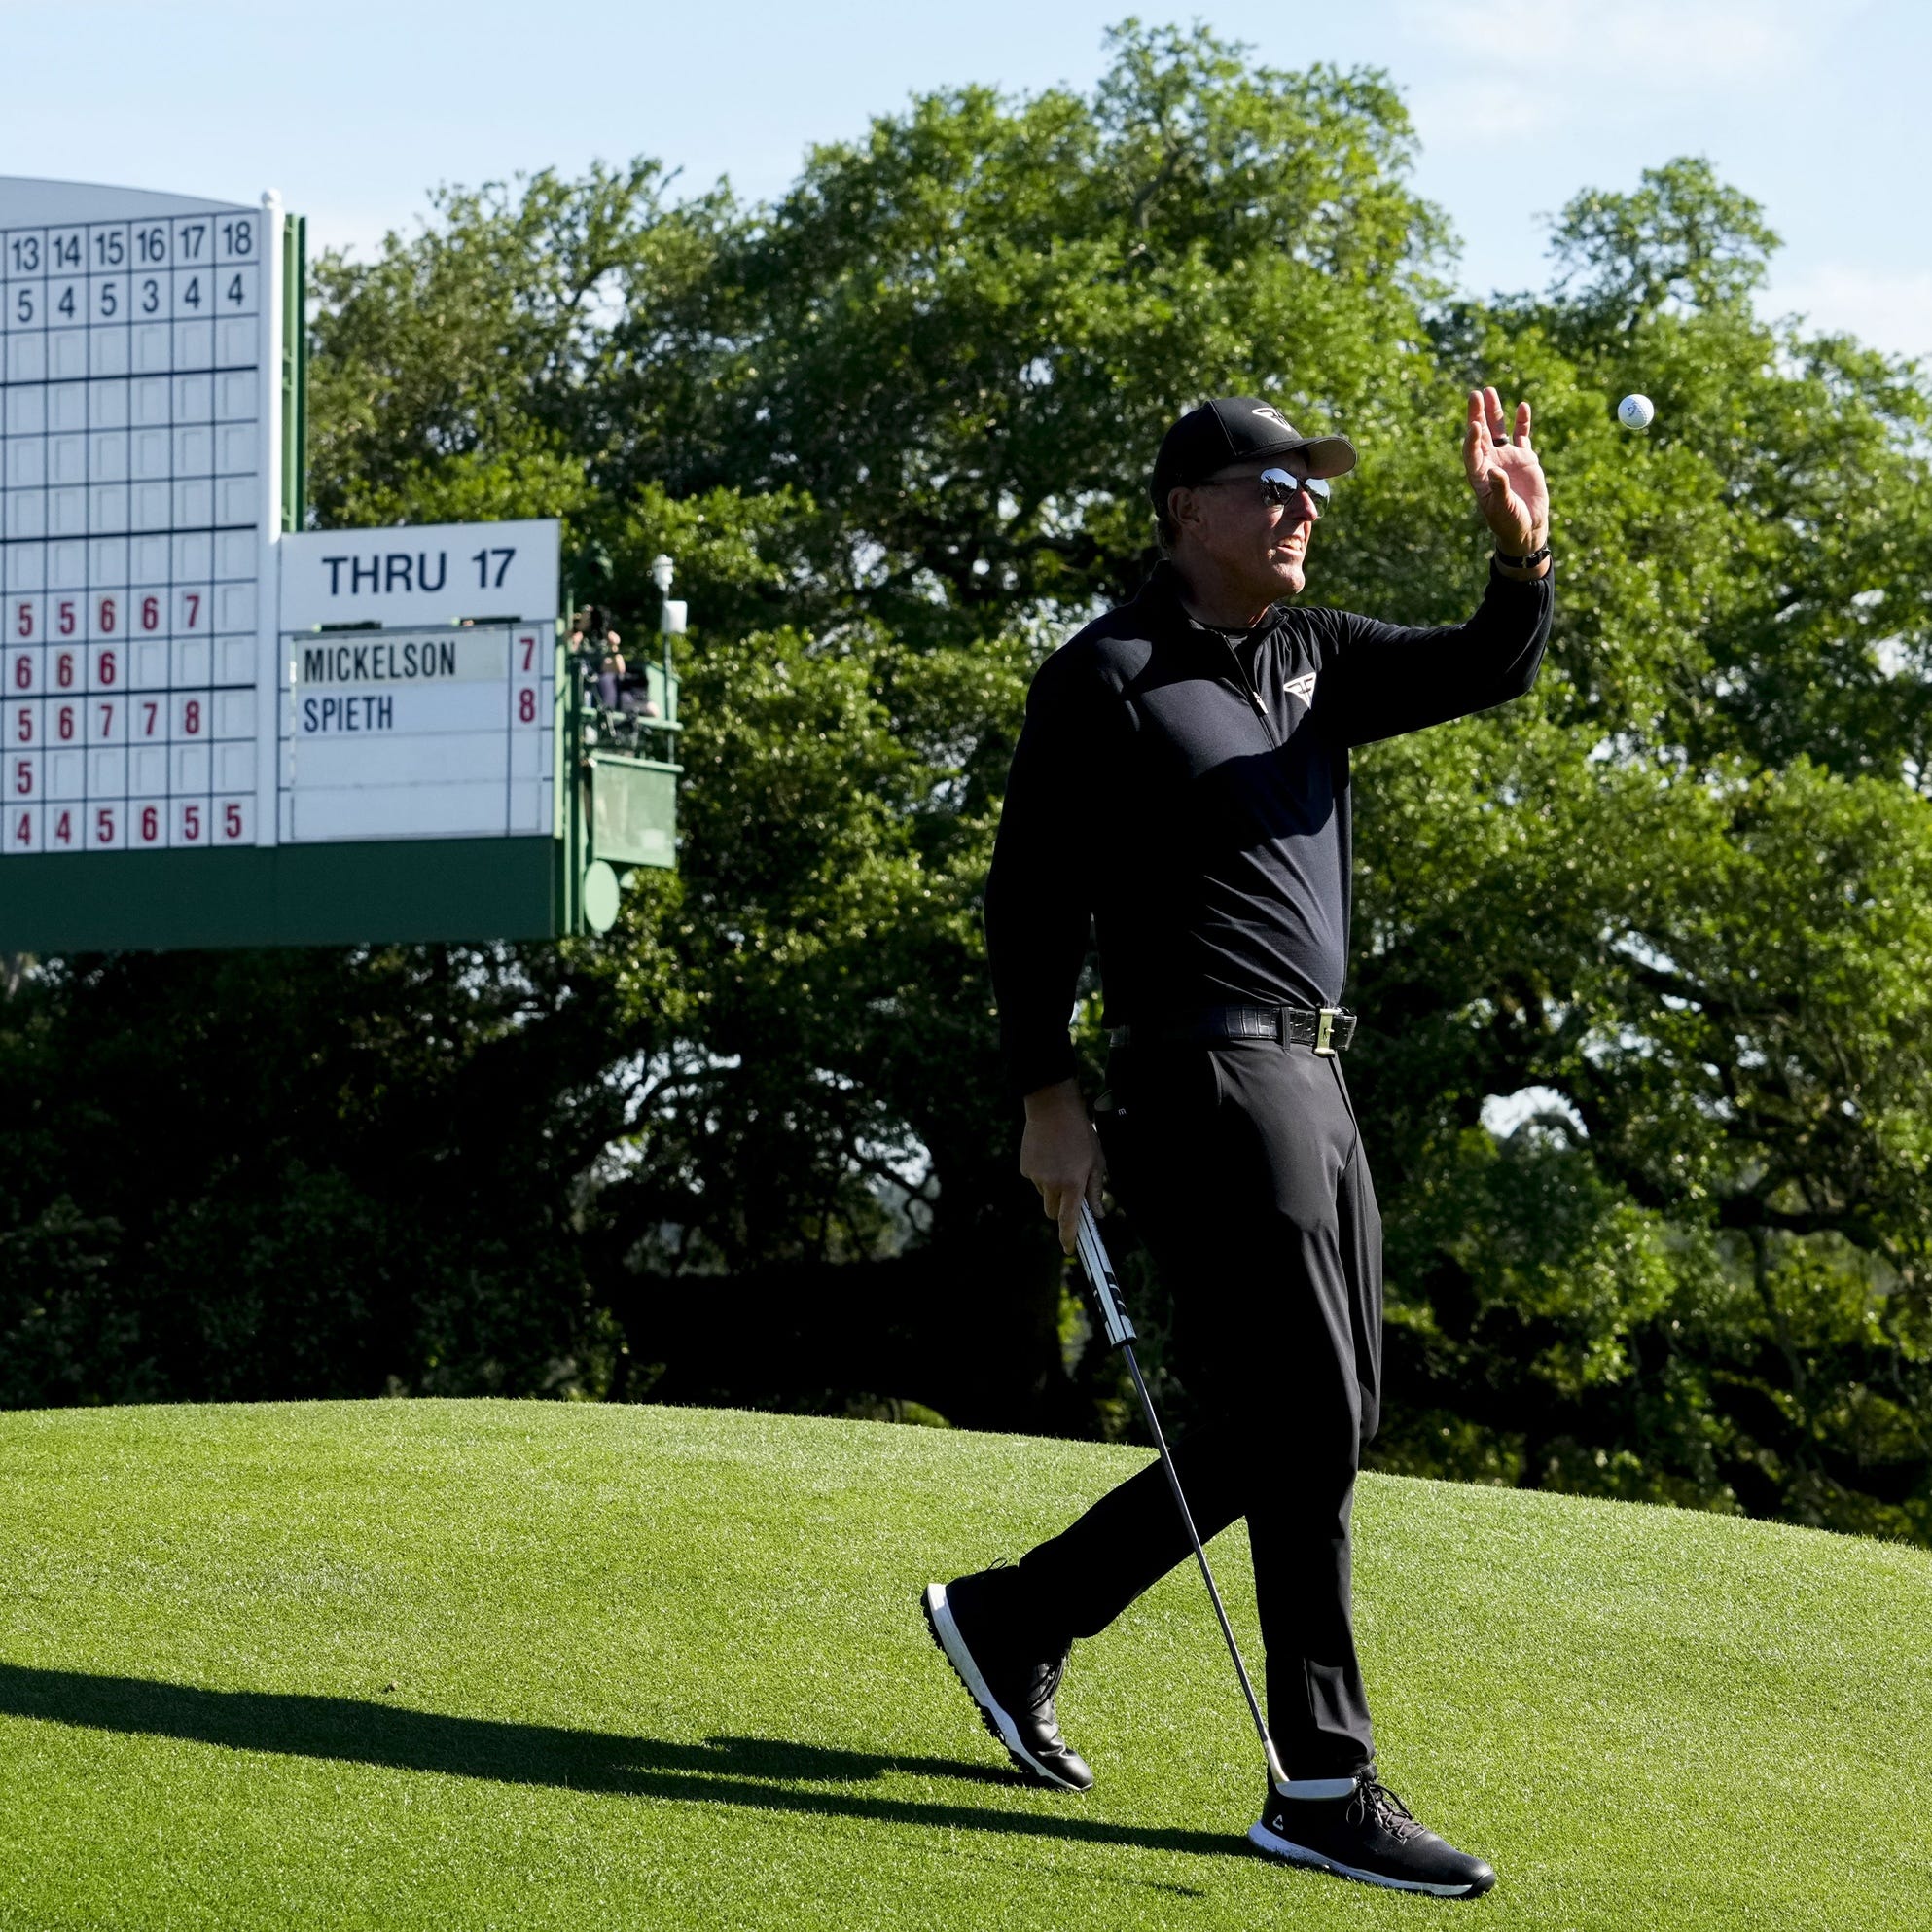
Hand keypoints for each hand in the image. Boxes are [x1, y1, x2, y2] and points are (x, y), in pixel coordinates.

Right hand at [1019, 1077, 1105, 1253]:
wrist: (1052, 1108)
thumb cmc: (1080, 1133)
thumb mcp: (1097, 1160)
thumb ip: (1095, 1190)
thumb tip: (1097, 1214)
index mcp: (1072, 1183)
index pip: (1068, 1219)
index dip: (1068, 1237)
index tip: (1069, 1249)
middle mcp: (1051, 1183)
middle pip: (1051, 1212)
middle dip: (1060, 1208)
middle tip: (1069, 1189)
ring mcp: (1036, 1176)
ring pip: (1043, 1195)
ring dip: (1052, 1189)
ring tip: (1060, 1162)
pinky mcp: (1025, 1168)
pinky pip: (1035, 1180)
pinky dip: (1042, 1175)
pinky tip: (1049, 1155)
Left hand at [1463, 387, 1548, 558]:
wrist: (1526, 527)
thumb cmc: (1509, 522)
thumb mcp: (1503, 508)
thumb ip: (1499, 489)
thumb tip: (1494, 472)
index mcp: (1479, 476)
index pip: (1472, 452)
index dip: (1472, 439)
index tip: (1474, 426)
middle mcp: (1490, 463)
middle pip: (1481, 434)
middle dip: (1477, 414)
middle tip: (1474, 394)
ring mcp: (1507, 458)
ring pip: (1499, 430)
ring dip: (1494, 412)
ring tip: (1489, 391)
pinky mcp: (1525, 458)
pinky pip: (1522, 436)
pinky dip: (1522, 422)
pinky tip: (1522, 406)